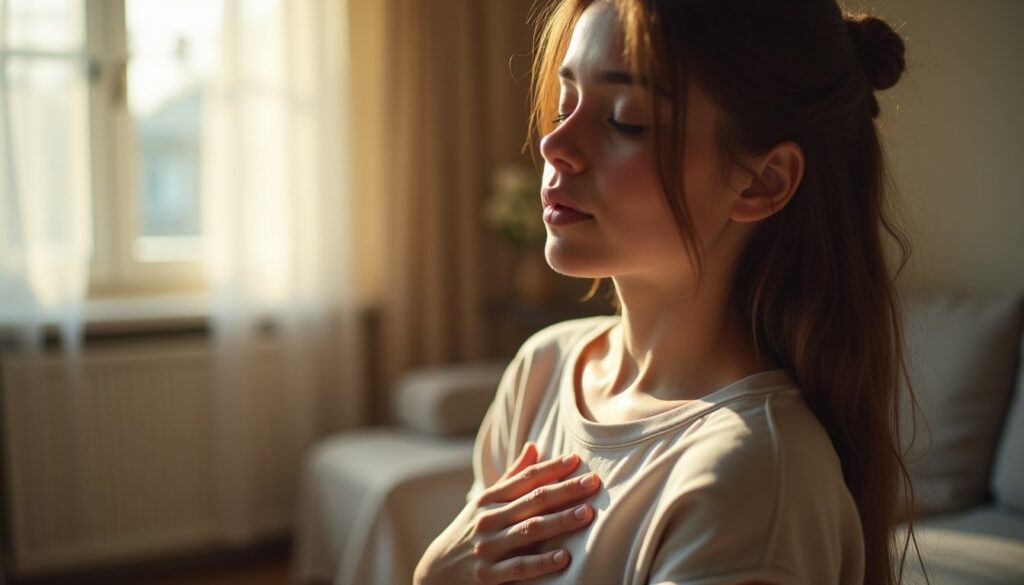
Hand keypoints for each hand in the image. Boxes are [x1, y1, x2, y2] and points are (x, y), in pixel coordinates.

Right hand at [414, 443, 600, 583]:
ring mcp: (488, 548)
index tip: (576, 460)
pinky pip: (519, 568)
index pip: (524, 480)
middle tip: (594, 482)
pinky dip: (542, 562)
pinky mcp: (487, 576)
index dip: (550, 469)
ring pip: (529, 531)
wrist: (435, 573)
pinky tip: (564, 557)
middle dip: (565, 491)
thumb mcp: (484, 503)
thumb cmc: (468, 533)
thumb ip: (512, 477)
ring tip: (586, 514)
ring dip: (560, 522)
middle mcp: (488, 520)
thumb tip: (535, 446)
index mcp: (490, 500)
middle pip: (532, 501)